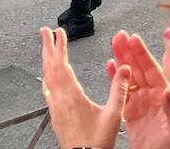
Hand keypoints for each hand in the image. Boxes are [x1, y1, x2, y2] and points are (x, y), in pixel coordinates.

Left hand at [40, 28, 128, 148]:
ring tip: (46, 50)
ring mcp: (55, 109)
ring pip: (47, 79)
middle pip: (50, 68)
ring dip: (46, 61)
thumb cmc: (96, 144)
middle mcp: (59, 101)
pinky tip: (49, 80)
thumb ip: (120, 90)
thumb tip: (125, 69)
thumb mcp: (113, 115)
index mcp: (71, 96)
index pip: (61, 65)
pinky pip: (48, 91)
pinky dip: (48, 78)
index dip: (60, 46)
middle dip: (47, 47)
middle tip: (44, 31)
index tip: (58, 31)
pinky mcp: (55, 117)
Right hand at [108, 30, 169, 148]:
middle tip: (119, 36)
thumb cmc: (169, 147)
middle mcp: (152, 96)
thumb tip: (169, 91)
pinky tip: (110, 67)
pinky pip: (122, 91)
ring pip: (129, 77)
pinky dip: (115, 79)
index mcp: (163, 96)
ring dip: (121, 61)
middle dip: (129, 52)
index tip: (134, 39)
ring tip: (113, 44)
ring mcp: (141, 103)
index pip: (152, 70)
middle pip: (139, 69)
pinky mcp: (131, 113)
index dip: (142, 54)